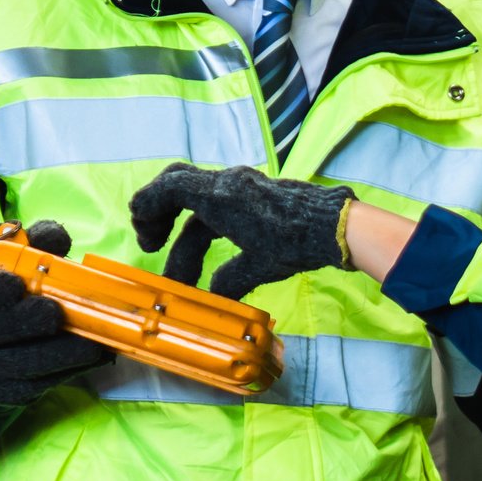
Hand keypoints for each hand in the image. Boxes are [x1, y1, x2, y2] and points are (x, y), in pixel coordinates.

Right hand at [0, 221, 112, 407]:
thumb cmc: (5, 294)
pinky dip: (72, 369)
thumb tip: (57, 238)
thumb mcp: (14, 261)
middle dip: (32, 320)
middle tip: (57, 312)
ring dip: (64, 351)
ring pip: (27, 363)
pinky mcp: (8, 392)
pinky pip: (42, 382)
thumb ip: (36, 241)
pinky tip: (92, 354)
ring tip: (92, 339)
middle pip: (0, 330)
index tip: (17, 283)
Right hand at [127, 163, 352, 302]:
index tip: (145, 237)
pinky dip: (201, 224)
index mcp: (221, 197)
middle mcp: (227, 184)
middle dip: (158, 213)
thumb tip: (210, 296)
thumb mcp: (259, 266)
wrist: (336, 226)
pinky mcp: (253, 192)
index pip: (170, 187)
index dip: (148, 207)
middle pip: (176, 184)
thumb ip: (227, 280)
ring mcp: (240, 185)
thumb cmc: (297, 244)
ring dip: (182, 227)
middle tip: (153, 244)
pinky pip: (214, 201)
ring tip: (181, 266)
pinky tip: (207, 250)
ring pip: (195, 196)